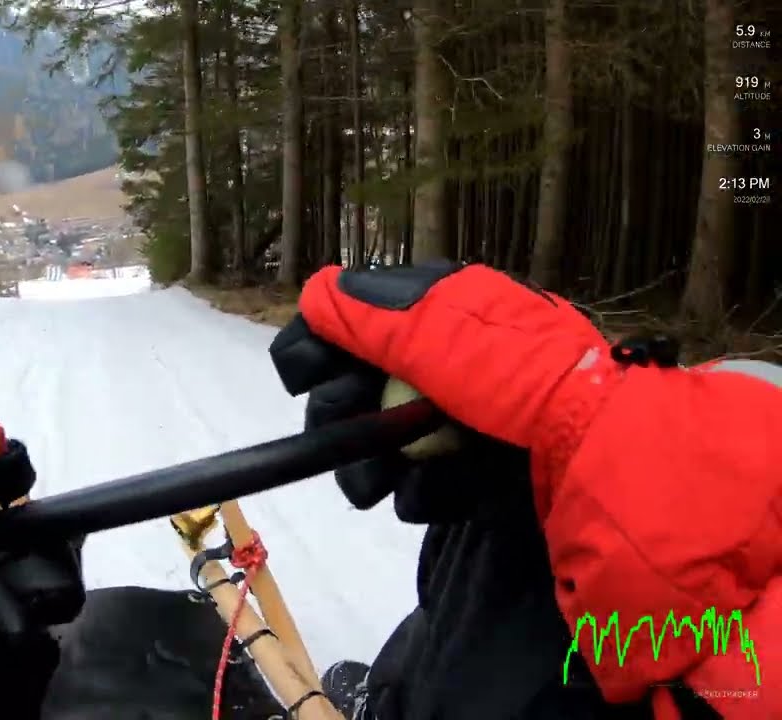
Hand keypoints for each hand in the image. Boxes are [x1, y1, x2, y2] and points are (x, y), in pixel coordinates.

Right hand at [282, 260, 606, 483]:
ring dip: (368, 464)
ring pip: (383, 441)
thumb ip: (371, 317)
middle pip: (360, 384)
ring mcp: (462, 420)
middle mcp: (448, 360)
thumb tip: (314, 296)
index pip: (358, 316)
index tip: (301, 378)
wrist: (606, 457)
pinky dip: (420, 492)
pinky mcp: (477, 474)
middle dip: (339, 413)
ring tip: (377, 484)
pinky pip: (422, 482)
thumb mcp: (441, 334)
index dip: (321, 343)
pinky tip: (434, 493)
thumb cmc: (520, 379)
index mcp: (444, 310)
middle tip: (340, 435)